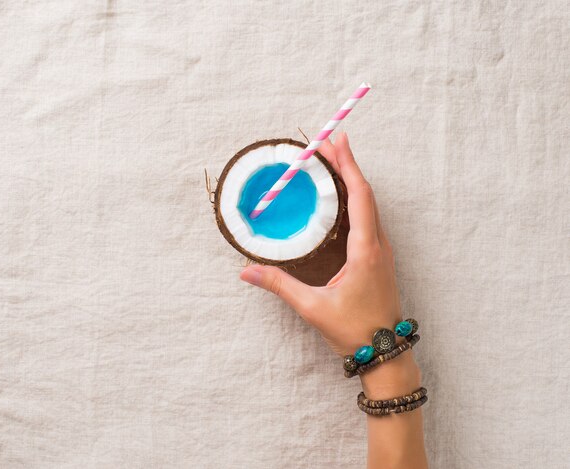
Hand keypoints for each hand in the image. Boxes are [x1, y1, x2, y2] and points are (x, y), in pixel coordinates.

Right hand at [240, 132, 401, 357]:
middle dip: (347, 165)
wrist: (385, 353)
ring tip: (333, 162)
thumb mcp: (313, 307)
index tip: (337, 142)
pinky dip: (355, 199)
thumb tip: (246, 272)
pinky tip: (342, 198)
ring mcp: (381, 251)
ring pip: (369, 205)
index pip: (360, 196)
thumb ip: (279, 285)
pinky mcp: (378, 258)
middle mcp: (378, 244)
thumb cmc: (354, 331)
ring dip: (352, 180)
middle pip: (366, 193)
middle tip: (329, 142)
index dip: (349, 166)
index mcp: (366, 249)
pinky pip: (369, 219)